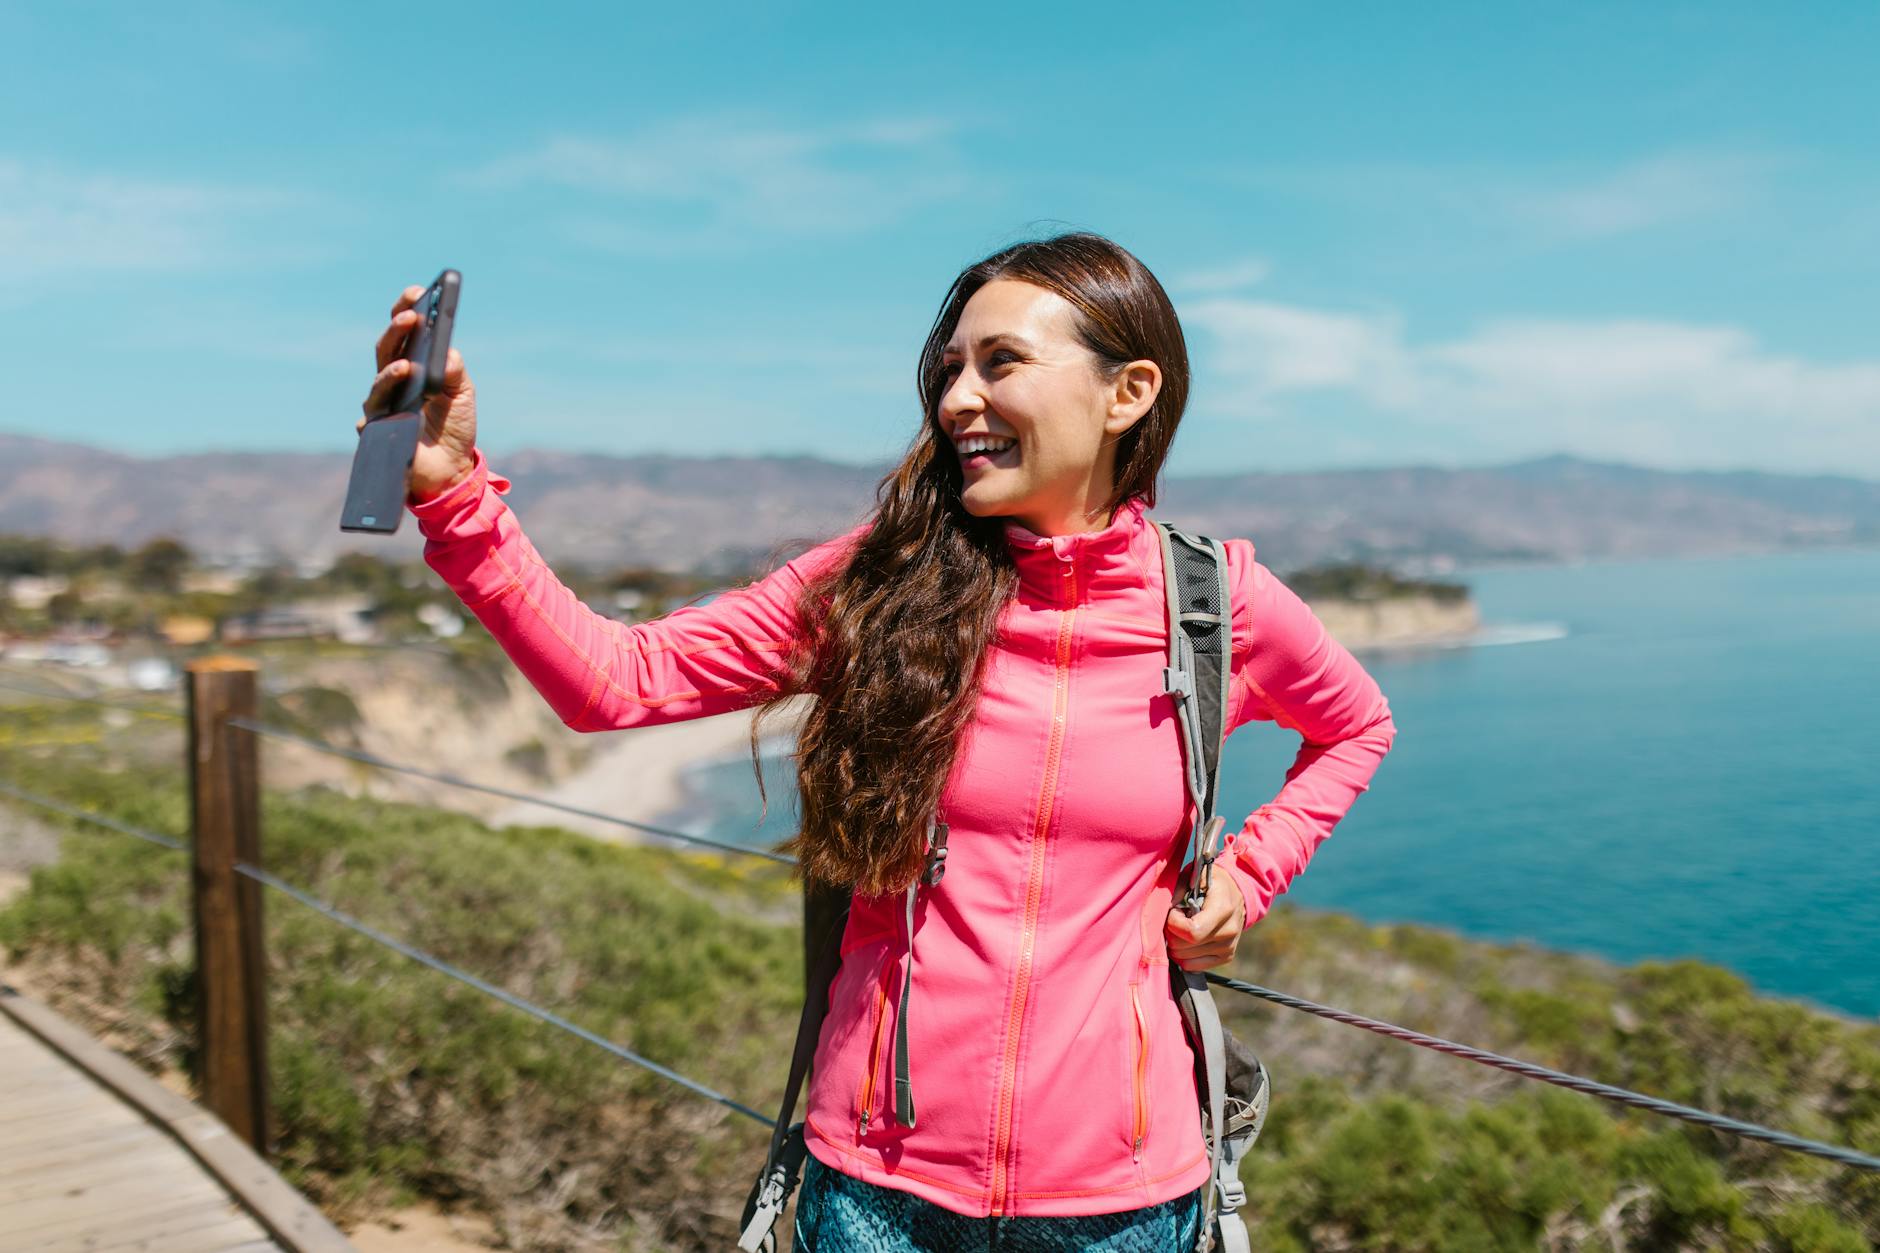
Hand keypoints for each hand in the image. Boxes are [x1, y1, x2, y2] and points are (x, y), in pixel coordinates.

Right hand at [356, 284, 478, 501]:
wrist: (451, 470)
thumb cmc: (454, 427)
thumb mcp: (462, 394)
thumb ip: (454, 370)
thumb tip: (446, 349)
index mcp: (413, 366)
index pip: (404, 332)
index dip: (406, 310)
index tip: (416, 292)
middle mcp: (392, 382)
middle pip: (388, 350)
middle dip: (397, 331)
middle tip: (410, 316)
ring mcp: (383, 405)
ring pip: (379, 381)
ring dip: (392, 371)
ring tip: (408, 364)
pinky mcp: (378, 431)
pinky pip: (375, 417)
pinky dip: (385, 407)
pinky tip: (395, 407)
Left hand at [1164, 867, 1243, 971]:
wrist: (1238, 894)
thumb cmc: (1213, 882)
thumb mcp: (1197, 874)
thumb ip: (1179, 888)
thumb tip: (1164, 909)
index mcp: (1223, 909)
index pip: (1191, 932)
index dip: (1173, 923)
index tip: (1174, 911)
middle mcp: (1229, 931)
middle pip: (1183, 947)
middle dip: (1171, 933)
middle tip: (1176, 918)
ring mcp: (1228, 947)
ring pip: (1184, 959)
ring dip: (1176, 943)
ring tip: (1184, 927)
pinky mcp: (1226, 957)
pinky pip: (1192, 966)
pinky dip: (1183, 955)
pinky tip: (1187, 939)